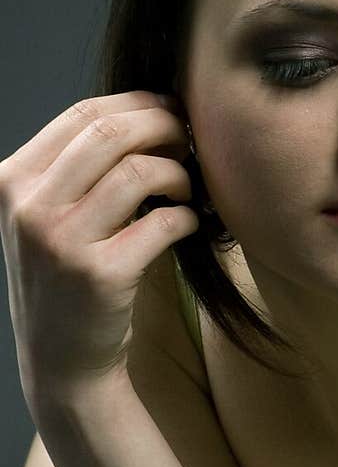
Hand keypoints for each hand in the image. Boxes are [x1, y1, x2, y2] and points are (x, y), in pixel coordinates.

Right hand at [0, 91, 198, 413]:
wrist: (60, 361)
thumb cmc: (65, 280)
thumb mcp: (45, 217)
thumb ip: (74, 169)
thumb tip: (147, 115)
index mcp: (11, 180)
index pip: (81, 114)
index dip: (137, 105)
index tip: (170, 111)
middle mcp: (29, 206)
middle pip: (110, 132)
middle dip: (163, 126)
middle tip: (190, 140)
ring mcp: (62, 241)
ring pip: (139, 171)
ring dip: (178, 173)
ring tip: (187, 188)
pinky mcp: (101, 274)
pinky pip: (163, 222)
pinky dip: (187, 217)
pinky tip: (189, 224)